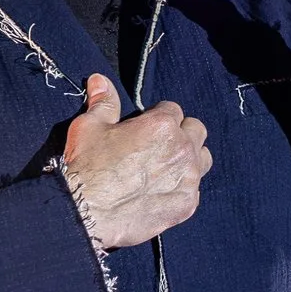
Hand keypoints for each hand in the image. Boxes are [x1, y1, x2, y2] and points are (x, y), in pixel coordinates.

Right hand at [59, 76, 211, 248]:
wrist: (87, 212)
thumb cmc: (87, 166)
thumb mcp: (90, 126)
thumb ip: (103, 102)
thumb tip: (100, 79)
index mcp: (162, 125)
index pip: (173, 109)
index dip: (157, 116)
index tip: (145, 127)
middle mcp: (182, 149)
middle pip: (196, 130)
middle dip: (181, 133)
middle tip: (158, 145)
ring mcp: (188, 178)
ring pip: (203, 158)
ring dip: (189, 158)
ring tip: (165, 166)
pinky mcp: (187, 203)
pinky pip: (195, 189)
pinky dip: (182, 187)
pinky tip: (162, 191)